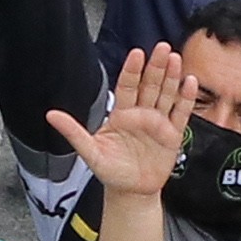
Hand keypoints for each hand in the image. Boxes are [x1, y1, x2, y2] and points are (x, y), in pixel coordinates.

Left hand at [67, 45, 199, 202]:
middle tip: (162, 48)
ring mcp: (158, 123)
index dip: (132, 70)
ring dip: (172, 77)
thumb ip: (73, 132)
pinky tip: (189, 82)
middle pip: (150, 85)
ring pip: (166, 95)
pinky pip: (180, 114)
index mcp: (121, 114)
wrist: (131, 192)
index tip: (137, 54)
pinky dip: (186, 99)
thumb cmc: (110, 170)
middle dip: (156, 66)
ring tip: (176, 59)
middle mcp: (141, 114)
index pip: (127, 86)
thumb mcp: (91, 152)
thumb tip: (50, 115)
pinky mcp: (172, 135)